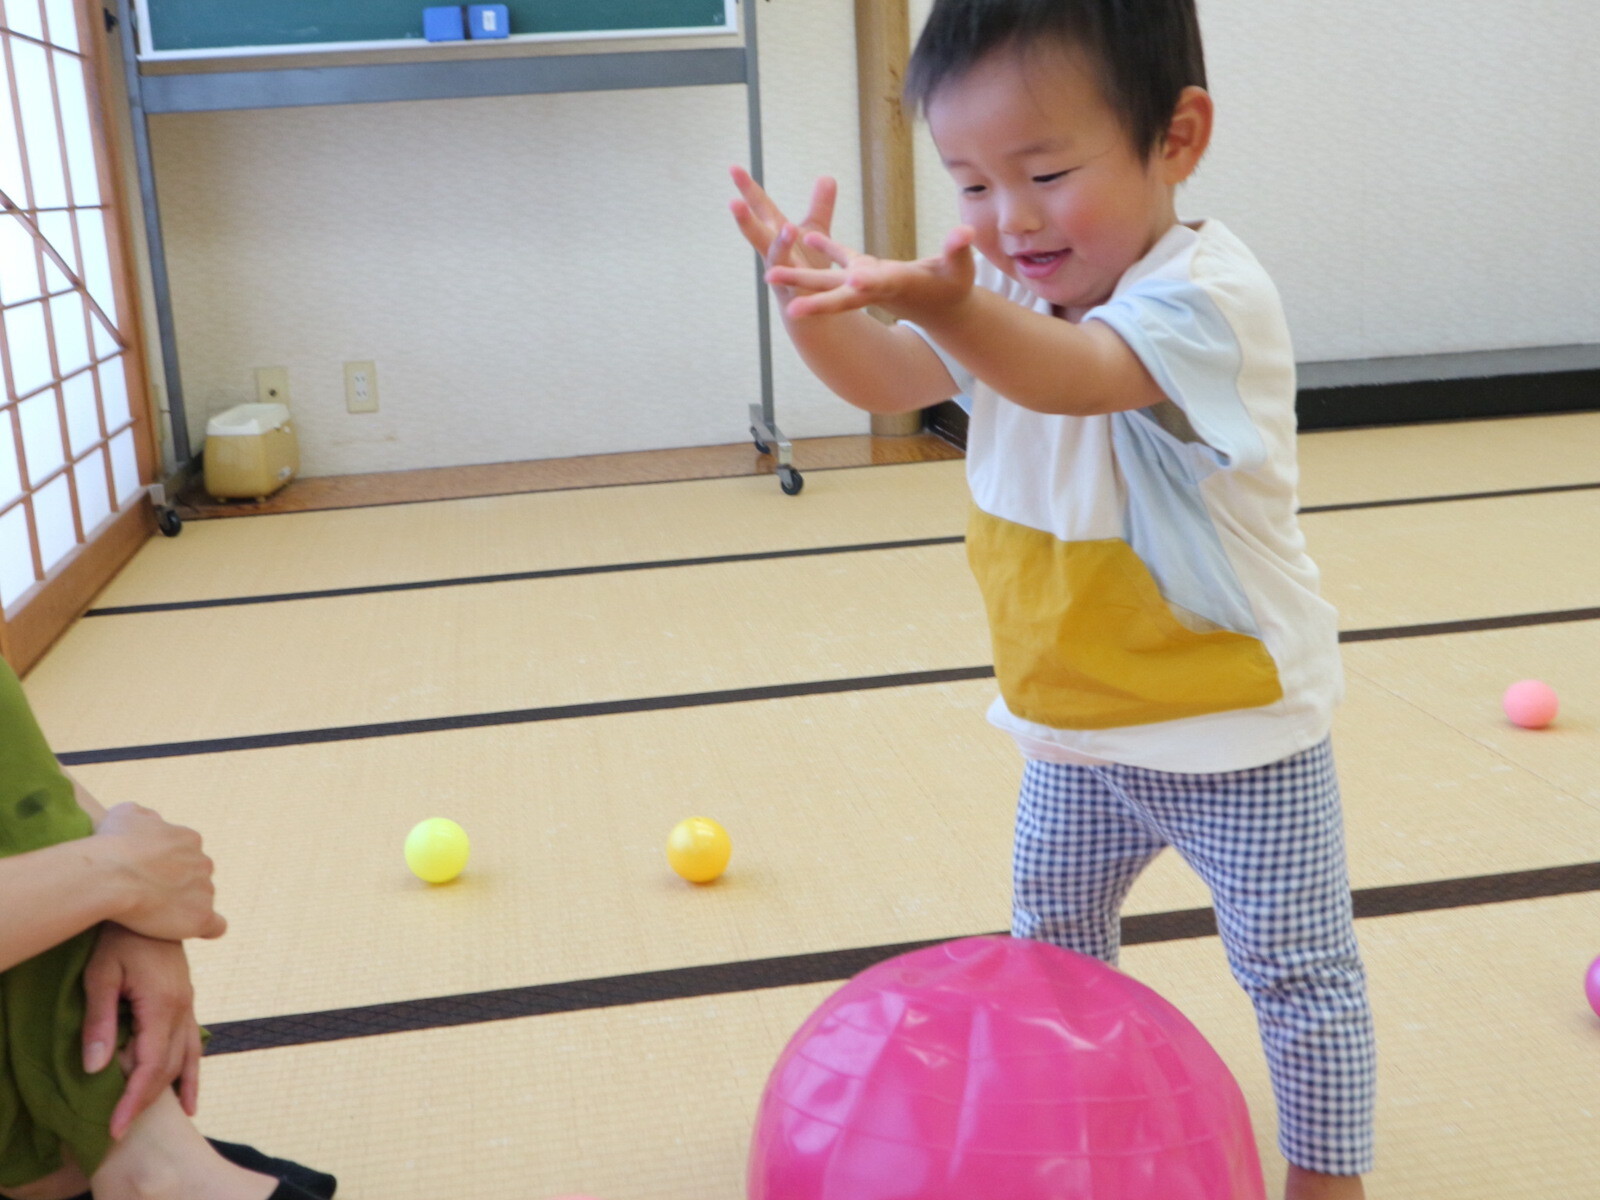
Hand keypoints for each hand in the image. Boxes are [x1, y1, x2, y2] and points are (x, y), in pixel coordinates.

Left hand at [82, 924, 203, 1137]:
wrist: (149, 901)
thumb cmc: (118, 937)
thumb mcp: (99, 975)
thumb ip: (99, 1021)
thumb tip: (95, 1068)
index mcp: (163, 1003)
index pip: (150, 1065)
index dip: (133, 1099)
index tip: (116, 1126)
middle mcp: (183, 1008)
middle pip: (169, 1067)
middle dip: (146, 1101)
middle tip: (120, 1130)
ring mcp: (189, 1003)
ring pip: (186, 1057)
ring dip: (176, 1090)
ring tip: (169, 1119)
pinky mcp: (187, 1000)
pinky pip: (194, 1042)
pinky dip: (192, 1071)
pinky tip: (190, 1093)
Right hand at [93, 803, 226, 942]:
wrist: (109, 875)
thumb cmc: (111, 844)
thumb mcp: (125, 814)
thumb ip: (143, 816)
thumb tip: (151, 820)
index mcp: (189, 839)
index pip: (185, 853)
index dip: (166, 867)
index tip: (146, 876)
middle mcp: (203, 862)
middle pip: (195, 877)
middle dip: (176, 886)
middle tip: (147, 898)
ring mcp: (205, 890)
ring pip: (201, 900)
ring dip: (183, 907)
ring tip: (154, 917)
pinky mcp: (201, 917)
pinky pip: (215, 925)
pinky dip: (206, 928)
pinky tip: (190, 930)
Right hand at [728, 167, 838, 307]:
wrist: (814, 308)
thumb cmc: (809, 267)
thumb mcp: (816, 232)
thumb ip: (819, 206)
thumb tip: (826, 176)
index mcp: (778, 234)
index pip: (761, 208)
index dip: (748, 189)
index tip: (733, 168)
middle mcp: (775, 253)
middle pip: (758, 233)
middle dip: (745, 218)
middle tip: (733, 202)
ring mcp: (782, 274)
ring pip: (777, 259)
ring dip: (780, 244)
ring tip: (786, 227)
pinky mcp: (796, 293)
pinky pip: (796, 285)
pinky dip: (796, 280)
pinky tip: (797, 275)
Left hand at [765, 226, 977, 322]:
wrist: (942, 306)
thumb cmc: (954, 286)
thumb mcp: (961, 268)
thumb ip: (958, 249)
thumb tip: (965, 232)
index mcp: (898, 286)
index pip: (881, 284)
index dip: (868, 281)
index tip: (854, 278)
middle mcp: (875, 289)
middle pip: (842, 298)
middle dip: (816, 301)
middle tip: (790, 308)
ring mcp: (866, 283)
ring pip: (828, 283)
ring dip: (800, 280)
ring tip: (770, 276)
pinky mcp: (865, 272)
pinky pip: (840, 260)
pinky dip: (823, 249)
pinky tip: (803, 235)